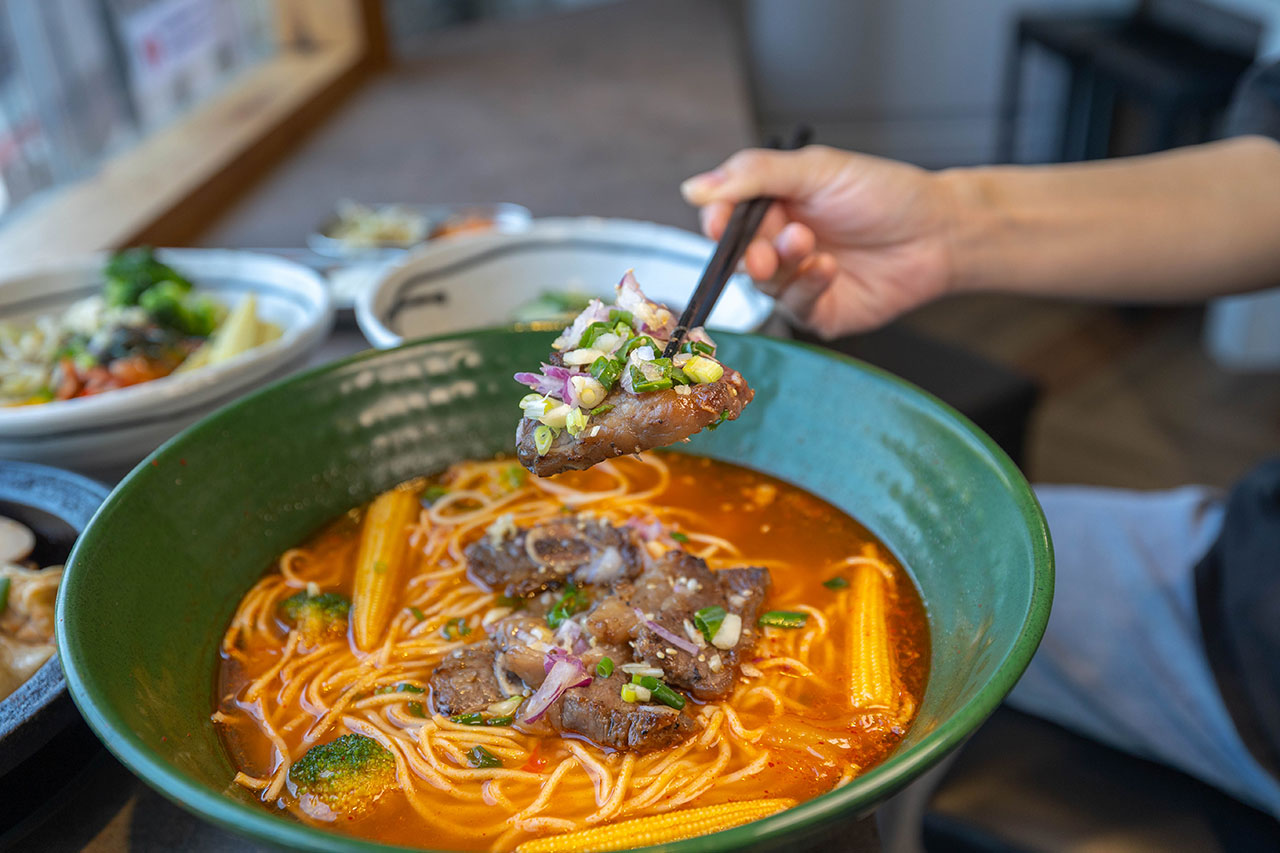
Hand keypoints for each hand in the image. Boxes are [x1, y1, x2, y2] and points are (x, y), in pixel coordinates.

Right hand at [681, 145, 958, 337]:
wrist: (940, 232)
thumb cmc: (886, 195)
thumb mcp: (817, 170)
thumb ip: (756, 175)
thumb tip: (696, 186)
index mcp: (774, 204)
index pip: (726, 215)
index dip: (718, 220)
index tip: (719, 222)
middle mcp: (780, 243)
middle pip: (738, 254)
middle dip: (748, 252)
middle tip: (764, 249)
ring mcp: (797, 279)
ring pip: (764, 284)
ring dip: (783, 264)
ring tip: (810, 245)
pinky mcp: (818, 311)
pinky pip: (794, 308)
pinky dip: (806, 287)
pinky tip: (827, 267)